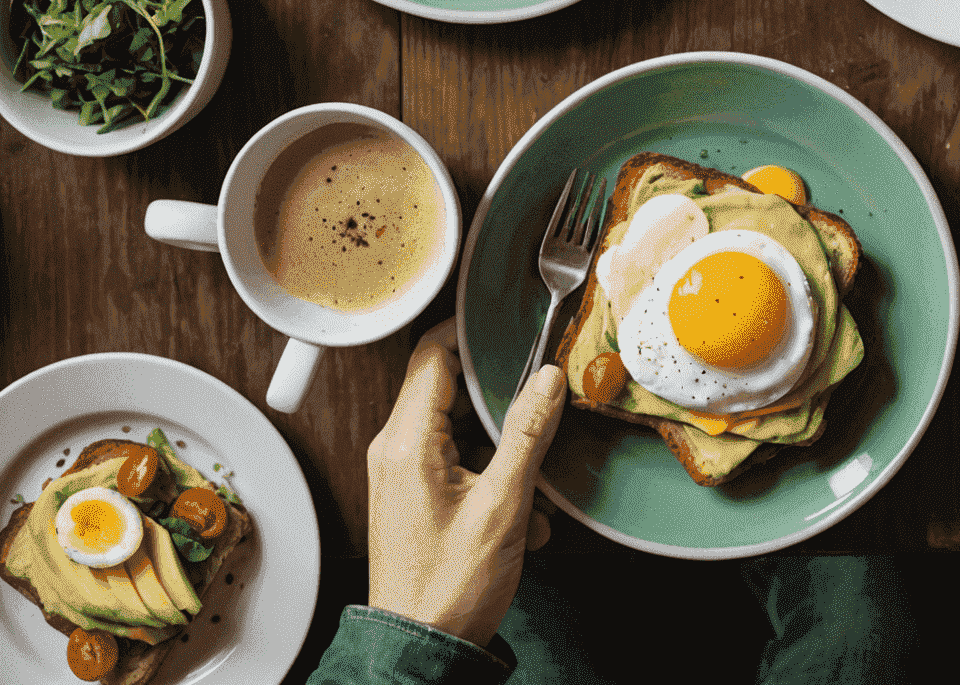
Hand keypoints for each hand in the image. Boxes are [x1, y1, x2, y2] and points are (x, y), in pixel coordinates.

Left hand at [366, 317, 565, 648]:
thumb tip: (547, 378)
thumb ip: (526, 434)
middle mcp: (395, 448)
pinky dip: (493, 470)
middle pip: (448, 385)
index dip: (470, 332)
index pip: (432, 354)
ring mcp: (403, 471)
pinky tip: (523, 509)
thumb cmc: (448, 589)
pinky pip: (457, 457)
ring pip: (459, 423)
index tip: (508, 323)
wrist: (421, 651)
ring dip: (503, 442)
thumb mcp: (502, 505)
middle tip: (539, 391)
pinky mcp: (415, 493)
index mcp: (406, 442)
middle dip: (499, 393)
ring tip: (533, 475)